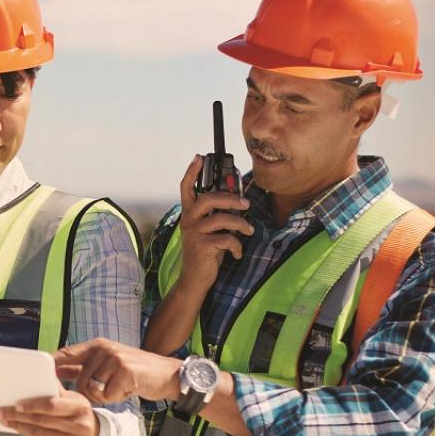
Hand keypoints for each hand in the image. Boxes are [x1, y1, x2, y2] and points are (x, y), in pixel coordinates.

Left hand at [0, 386, 99, 435]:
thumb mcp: (73, 400)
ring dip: (18, 427)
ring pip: (38, 434)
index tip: (16, 404)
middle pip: (41, 421)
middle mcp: (78, 426)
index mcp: (80, 407)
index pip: (52, 405)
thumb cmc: (78, 415)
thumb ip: (56, 391)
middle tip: (2, 412)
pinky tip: (19, 430)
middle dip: (17, 416)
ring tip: (6, 421)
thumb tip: (38, 375)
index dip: (32, 405)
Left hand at [53, 337, 181, 403]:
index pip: (66, 353)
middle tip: (107, 390)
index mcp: (96, 346)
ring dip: (104, 396)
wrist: (167, 373)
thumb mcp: (107, 364)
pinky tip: (127, 389)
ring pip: (92, 389)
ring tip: (118, 387)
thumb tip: (56, 371)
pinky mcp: (125, 371)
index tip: (40, 376)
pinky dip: (116, 397)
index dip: (52, 365)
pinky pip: (108, 395)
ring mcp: (115, 358)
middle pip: (79, 380)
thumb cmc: (134, 371)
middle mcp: (103, 349)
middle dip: (90, 392)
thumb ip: (82, 367)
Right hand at [177, 155, 253, 292]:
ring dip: (240, 224)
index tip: (198, 157)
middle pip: (208, 198)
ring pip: (221, 219)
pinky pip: (226, 238)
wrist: (195, 279)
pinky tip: (237, 253)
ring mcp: (193, 233)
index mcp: (189, 214)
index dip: (191, 172)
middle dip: (231, 198)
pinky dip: (236, 245)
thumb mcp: (211, 230)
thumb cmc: (207, 252)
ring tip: (249, 231)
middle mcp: (188, 220)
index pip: (186, 188)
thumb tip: (240, 200)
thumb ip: (218, 215)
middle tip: (245, 203)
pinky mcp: (201, 246)